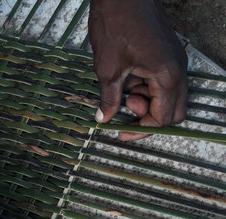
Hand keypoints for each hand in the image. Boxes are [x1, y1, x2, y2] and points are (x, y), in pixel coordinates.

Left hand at [89, 0, 187, 140]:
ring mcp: (173, 61)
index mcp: (167, 75)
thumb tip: (104, 119)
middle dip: (148, 118)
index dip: (142, 131)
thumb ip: (109, 99)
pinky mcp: (166, 55)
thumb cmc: (116, 23)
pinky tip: (125, 79)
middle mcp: (177, 70)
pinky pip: (160, 82)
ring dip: (144, 101)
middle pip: (172, 111)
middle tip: (124, 110)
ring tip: (121, 88)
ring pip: (166, 97)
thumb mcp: (108, 68)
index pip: (163, 118)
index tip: (121, 133)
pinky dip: (144, 87)